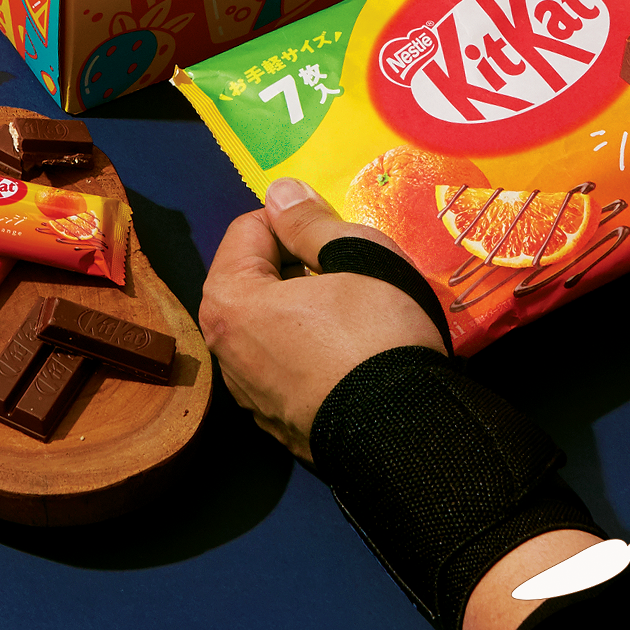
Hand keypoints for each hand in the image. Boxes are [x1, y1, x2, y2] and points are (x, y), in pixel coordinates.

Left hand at [201, 180, 453, 462]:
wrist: (406, 436)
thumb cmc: (379, 336)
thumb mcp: (357, 257)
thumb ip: (311, 222)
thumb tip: (280, 193)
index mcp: (229, 300)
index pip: (249, 228)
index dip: (296, 221)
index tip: (336, 234)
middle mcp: (223, 348)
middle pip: (254, 278)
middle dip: (297, 265)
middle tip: (352, 272)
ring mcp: (247, 392)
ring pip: (269, 325)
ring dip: (304, 310)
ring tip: (356, 314)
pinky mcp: (276, 422)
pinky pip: (285, 366)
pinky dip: (309, 352)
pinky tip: (350, 357)